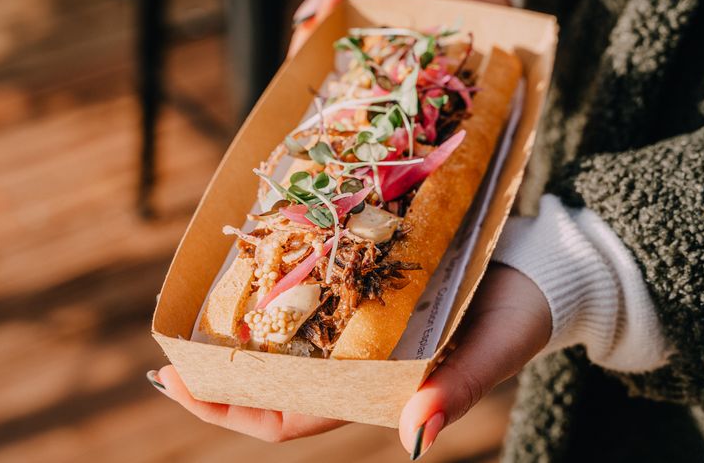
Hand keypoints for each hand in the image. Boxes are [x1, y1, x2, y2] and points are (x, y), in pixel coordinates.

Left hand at [148, 264, 550, 456]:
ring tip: (194, 315)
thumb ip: (456, 392)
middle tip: (165, 353)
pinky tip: (255, 266)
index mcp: (376, 389)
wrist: (537, 268)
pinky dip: (278, 289)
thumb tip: (414, 438)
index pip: (289, 418)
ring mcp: (359, 326)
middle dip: (216, 378)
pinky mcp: (368, 289)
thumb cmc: (519, 317)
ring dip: (239, 334)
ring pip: (285, 341)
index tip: (178, 385)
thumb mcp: (491, 352)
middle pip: (272, 384)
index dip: (230, 410)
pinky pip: (311, 297)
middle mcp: (357, 362)